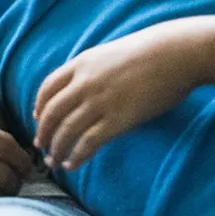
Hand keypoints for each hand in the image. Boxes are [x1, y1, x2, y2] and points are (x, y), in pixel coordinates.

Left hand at [34, 26, 200, 170]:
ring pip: (65, 131)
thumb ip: (97, 69)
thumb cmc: (153, 52)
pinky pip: (87, 143)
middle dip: (43, 132)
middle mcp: (85, 82)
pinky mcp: (117, 120)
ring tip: (54, 161)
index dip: (39, 106)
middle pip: (51, 112)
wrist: (177, 53)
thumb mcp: (113, 53)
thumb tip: (92, 85)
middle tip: (41, 146)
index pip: (48, 87)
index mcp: (82, 63)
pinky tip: (73, 164)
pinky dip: (76, 156)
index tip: (37, 118)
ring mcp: (99, 101)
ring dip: (56, 149)